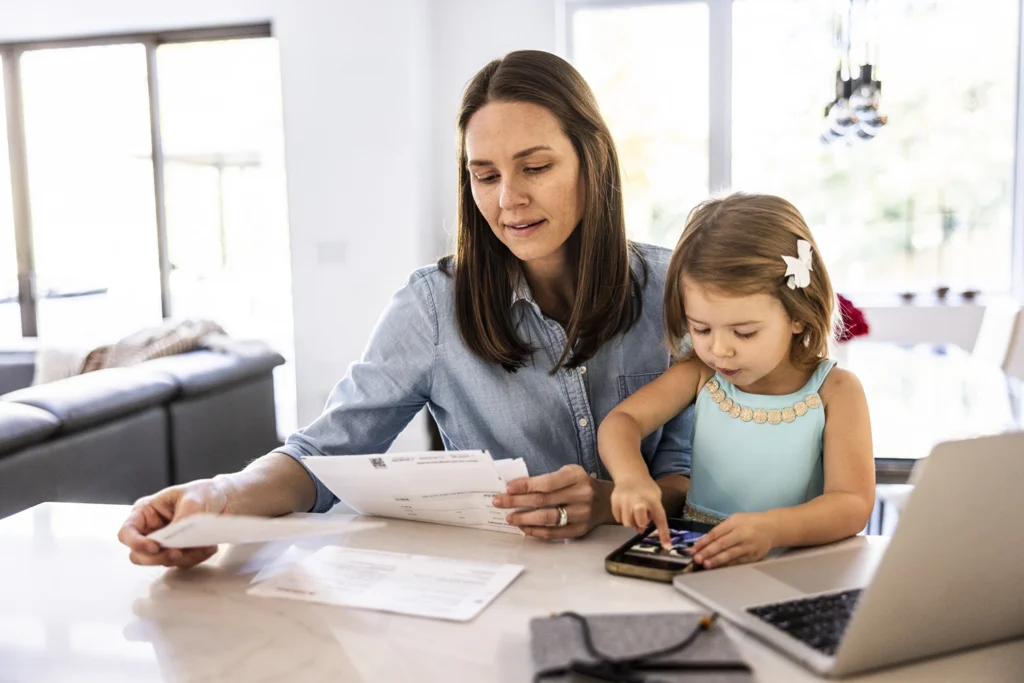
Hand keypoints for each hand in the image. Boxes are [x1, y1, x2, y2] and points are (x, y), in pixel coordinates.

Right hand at [117, 477, 232, 568]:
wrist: (226, 501)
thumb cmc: (203, 493)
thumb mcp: (192, 501)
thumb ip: (179, 522)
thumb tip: (172, 541)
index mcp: (146, 512)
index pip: (127, 532)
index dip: (136, 543)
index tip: (154, 547)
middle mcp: (151, 530)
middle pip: (140, 555)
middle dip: (159, 556)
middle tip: (178, 553)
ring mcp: (164, 543)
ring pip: (162, 562)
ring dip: (183, 558)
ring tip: (204, 546)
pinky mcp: (179, 552)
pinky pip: (181, 563)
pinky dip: (195, 558)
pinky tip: (209, 548)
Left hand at [492, 465, 609, 538]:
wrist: (607, 500)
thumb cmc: (580, 483)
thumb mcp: (568, 473)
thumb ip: (547, 479)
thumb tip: (516, 487)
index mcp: (576, 476)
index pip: (547, 482)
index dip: (526, 486)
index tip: (508, 488)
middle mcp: (581, 495)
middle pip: (544, 500)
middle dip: (517, 502)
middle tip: (499, 502)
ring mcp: (582, 514)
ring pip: (548, 518)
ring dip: (525, 519)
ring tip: (509, 517)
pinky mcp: (580, 529)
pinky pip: (554, 533)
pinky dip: (537, 531)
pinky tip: (524, 528)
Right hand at [610, 476, 670, 548]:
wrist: (630, 475)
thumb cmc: (646, 490)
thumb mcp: (655, 499)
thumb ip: (651, 515)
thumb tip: (640, 530)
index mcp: (653, 500)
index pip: (660, 519)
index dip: (663, 534)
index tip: (666, 546)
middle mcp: (638, 499)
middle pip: (638, 520)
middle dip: (640, 523)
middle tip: (641, 519)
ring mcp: (625, 499)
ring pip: (627, 523)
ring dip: (631, 522)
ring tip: (633, 513)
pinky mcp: (614, 500)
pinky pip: (618, 519)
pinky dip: (622, 517)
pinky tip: (626, 508)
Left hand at [690, 512, 777, 568]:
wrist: (772, 528)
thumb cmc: (749, 522)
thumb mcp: (735, 519)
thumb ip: (721, 529)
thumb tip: (705, 542)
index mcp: (734, 523)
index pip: (716, 533)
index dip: (704, 542)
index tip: (693, 549)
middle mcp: (741, 534)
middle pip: (722, 544)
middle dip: (708, 552)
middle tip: (697, 559)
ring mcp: (748, 546)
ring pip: (730, 554)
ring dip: (717, 560)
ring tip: (706, 565)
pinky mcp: (754, 556)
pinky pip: (738, 561)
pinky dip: (728, 565)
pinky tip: (718, 568)